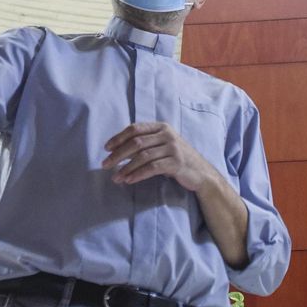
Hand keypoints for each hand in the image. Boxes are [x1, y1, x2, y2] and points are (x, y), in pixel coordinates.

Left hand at [102, 122, 217, 190]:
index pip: (135, 129)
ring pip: (142, 156)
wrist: (201, 173)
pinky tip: (129, 180)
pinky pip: (152, 168)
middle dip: (118, 154)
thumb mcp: (163, 145)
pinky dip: (138, 174)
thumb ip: (146, 142)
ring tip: (115, 177)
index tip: (106, 148)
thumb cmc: (178, 159)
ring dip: (126, 167)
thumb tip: (118, 149)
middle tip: (105, 164)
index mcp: (161, 127)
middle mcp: (167, 135)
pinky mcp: (176, 162)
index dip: (118, 138)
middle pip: (136, 142)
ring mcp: (173, 148)